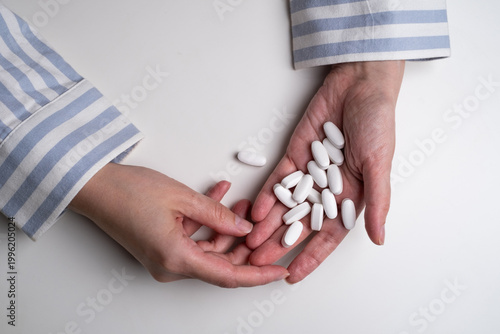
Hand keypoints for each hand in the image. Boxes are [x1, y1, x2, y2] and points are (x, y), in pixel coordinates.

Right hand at [69, 163, 288, 287]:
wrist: (95, 187)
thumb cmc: (130, 191)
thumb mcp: (183, 199)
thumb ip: (218, 215)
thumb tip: (243, 227)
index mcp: (176, 259)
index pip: (228, 276)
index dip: (257, 275)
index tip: (279, 271)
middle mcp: (170, 266)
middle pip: (221, 264)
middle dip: (244, 243)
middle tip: (261, 221)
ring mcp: (165, 258)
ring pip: (209, 250)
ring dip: (226, 228)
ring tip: (240, 202)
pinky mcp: (161, 247)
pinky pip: (194, 240)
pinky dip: (208, 224)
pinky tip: (219, 198)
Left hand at [247, 61, 404, 282]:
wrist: (358, 85)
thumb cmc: (377, 122)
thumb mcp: (381, 164)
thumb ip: (377, 202)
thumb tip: (379, 238)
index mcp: (352, 196)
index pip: (328, 235)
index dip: (311, 256)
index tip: (292, 275)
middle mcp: (328, 190)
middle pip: (300, 225)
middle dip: (279, 245)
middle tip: (257, 263)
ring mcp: (308, 173)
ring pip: (284, 207)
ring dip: (267, 226)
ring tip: (248, 243)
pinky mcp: (294, 156)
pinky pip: (278, 181)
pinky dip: (267, 197)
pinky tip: (254, 212)